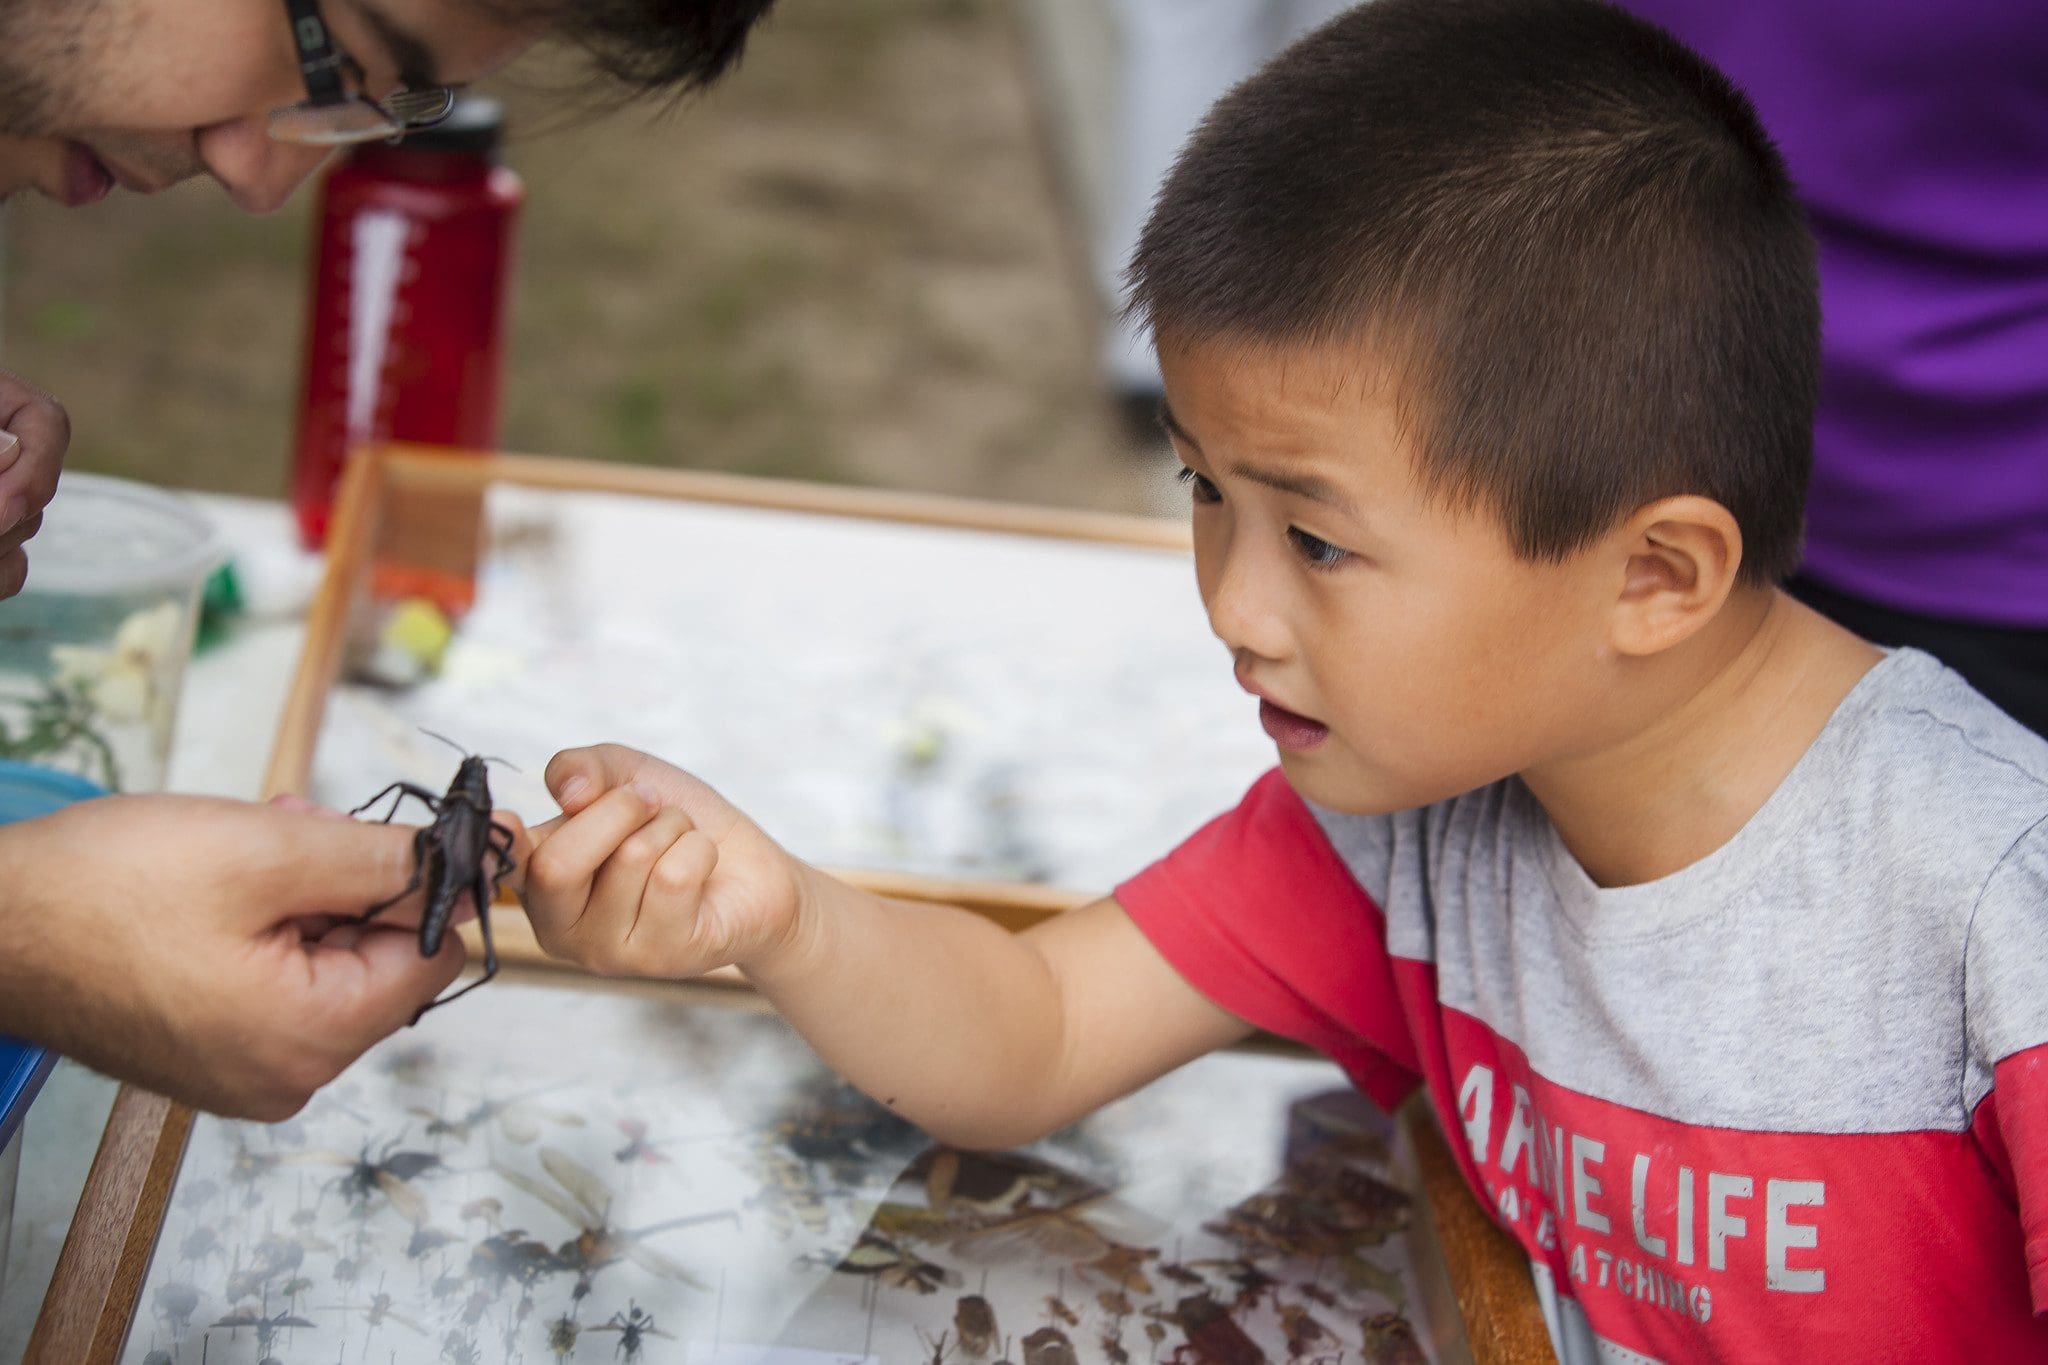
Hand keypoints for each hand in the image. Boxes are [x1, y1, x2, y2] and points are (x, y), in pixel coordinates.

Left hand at [0, 367, 68, 598]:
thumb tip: (12, 450)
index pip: (47, 422)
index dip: (38, 465)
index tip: (4, 508)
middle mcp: (2, 451)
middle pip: (37, 483)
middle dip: (9, 515)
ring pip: (27, 529)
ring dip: (2, 546)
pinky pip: (12, 567)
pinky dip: (1, 575)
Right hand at [0, 794, 470, 1119]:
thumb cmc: (105, 891)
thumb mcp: (269, 853)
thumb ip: (385, 860)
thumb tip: (469, 859)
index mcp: (311, 1039)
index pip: (432, 958)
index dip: (437, 886)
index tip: (432, 829)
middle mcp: (287, 1074)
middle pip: (382, 962)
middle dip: (360, 883)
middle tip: (306, 825)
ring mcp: (245, 1069)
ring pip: (330, 960)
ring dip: (315, 891)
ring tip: (262, 838)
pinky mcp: (210, 1048)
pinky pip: (280, 977)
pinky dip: (275, 920)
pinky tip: (239, 872)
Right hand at [517, 744, 809, 979]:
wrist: (748, 867)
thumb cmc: (674, 823)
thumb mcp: (624, 775)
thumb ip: (582, 768)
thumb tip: (568, 792)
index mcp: (536, 882)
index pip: (502, 863)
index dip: (496, 843)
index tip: (503, 819)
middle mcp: (559, 928)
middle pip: (558, 865)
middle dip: (619, 810)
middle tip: (650, 803)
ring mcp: (608, 952)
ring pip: (630, 860)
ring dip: (671, 828)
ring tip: (679, 841)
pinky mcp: (661, 957)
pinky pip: (676, 877)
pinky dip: (699, 850)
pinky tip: (701, 867)